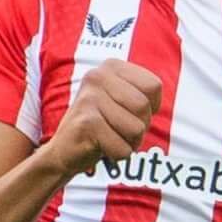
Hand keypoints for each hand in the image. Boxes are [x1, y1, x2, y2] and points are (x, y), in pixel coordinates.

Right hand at [38, 58, 161, 174]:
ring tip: (109, 137)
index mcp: (111, 66)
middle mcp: (97, 76)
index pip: (154, 86)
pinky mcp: (86, 123)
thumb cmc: (102, 125)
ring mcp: (89, 98)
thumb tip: (156, 97)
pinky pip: (122, 148)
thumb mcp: (123, 101)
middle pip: (144, 107)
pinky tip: (100, 147)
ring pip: (136, 129)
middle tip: (118, 129)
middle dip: (139, 127)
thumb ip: (143, 93)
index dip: (150, 107)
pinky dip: (117, 155)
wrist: (64, 150)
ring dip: (129, 142)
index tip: (129, 112)